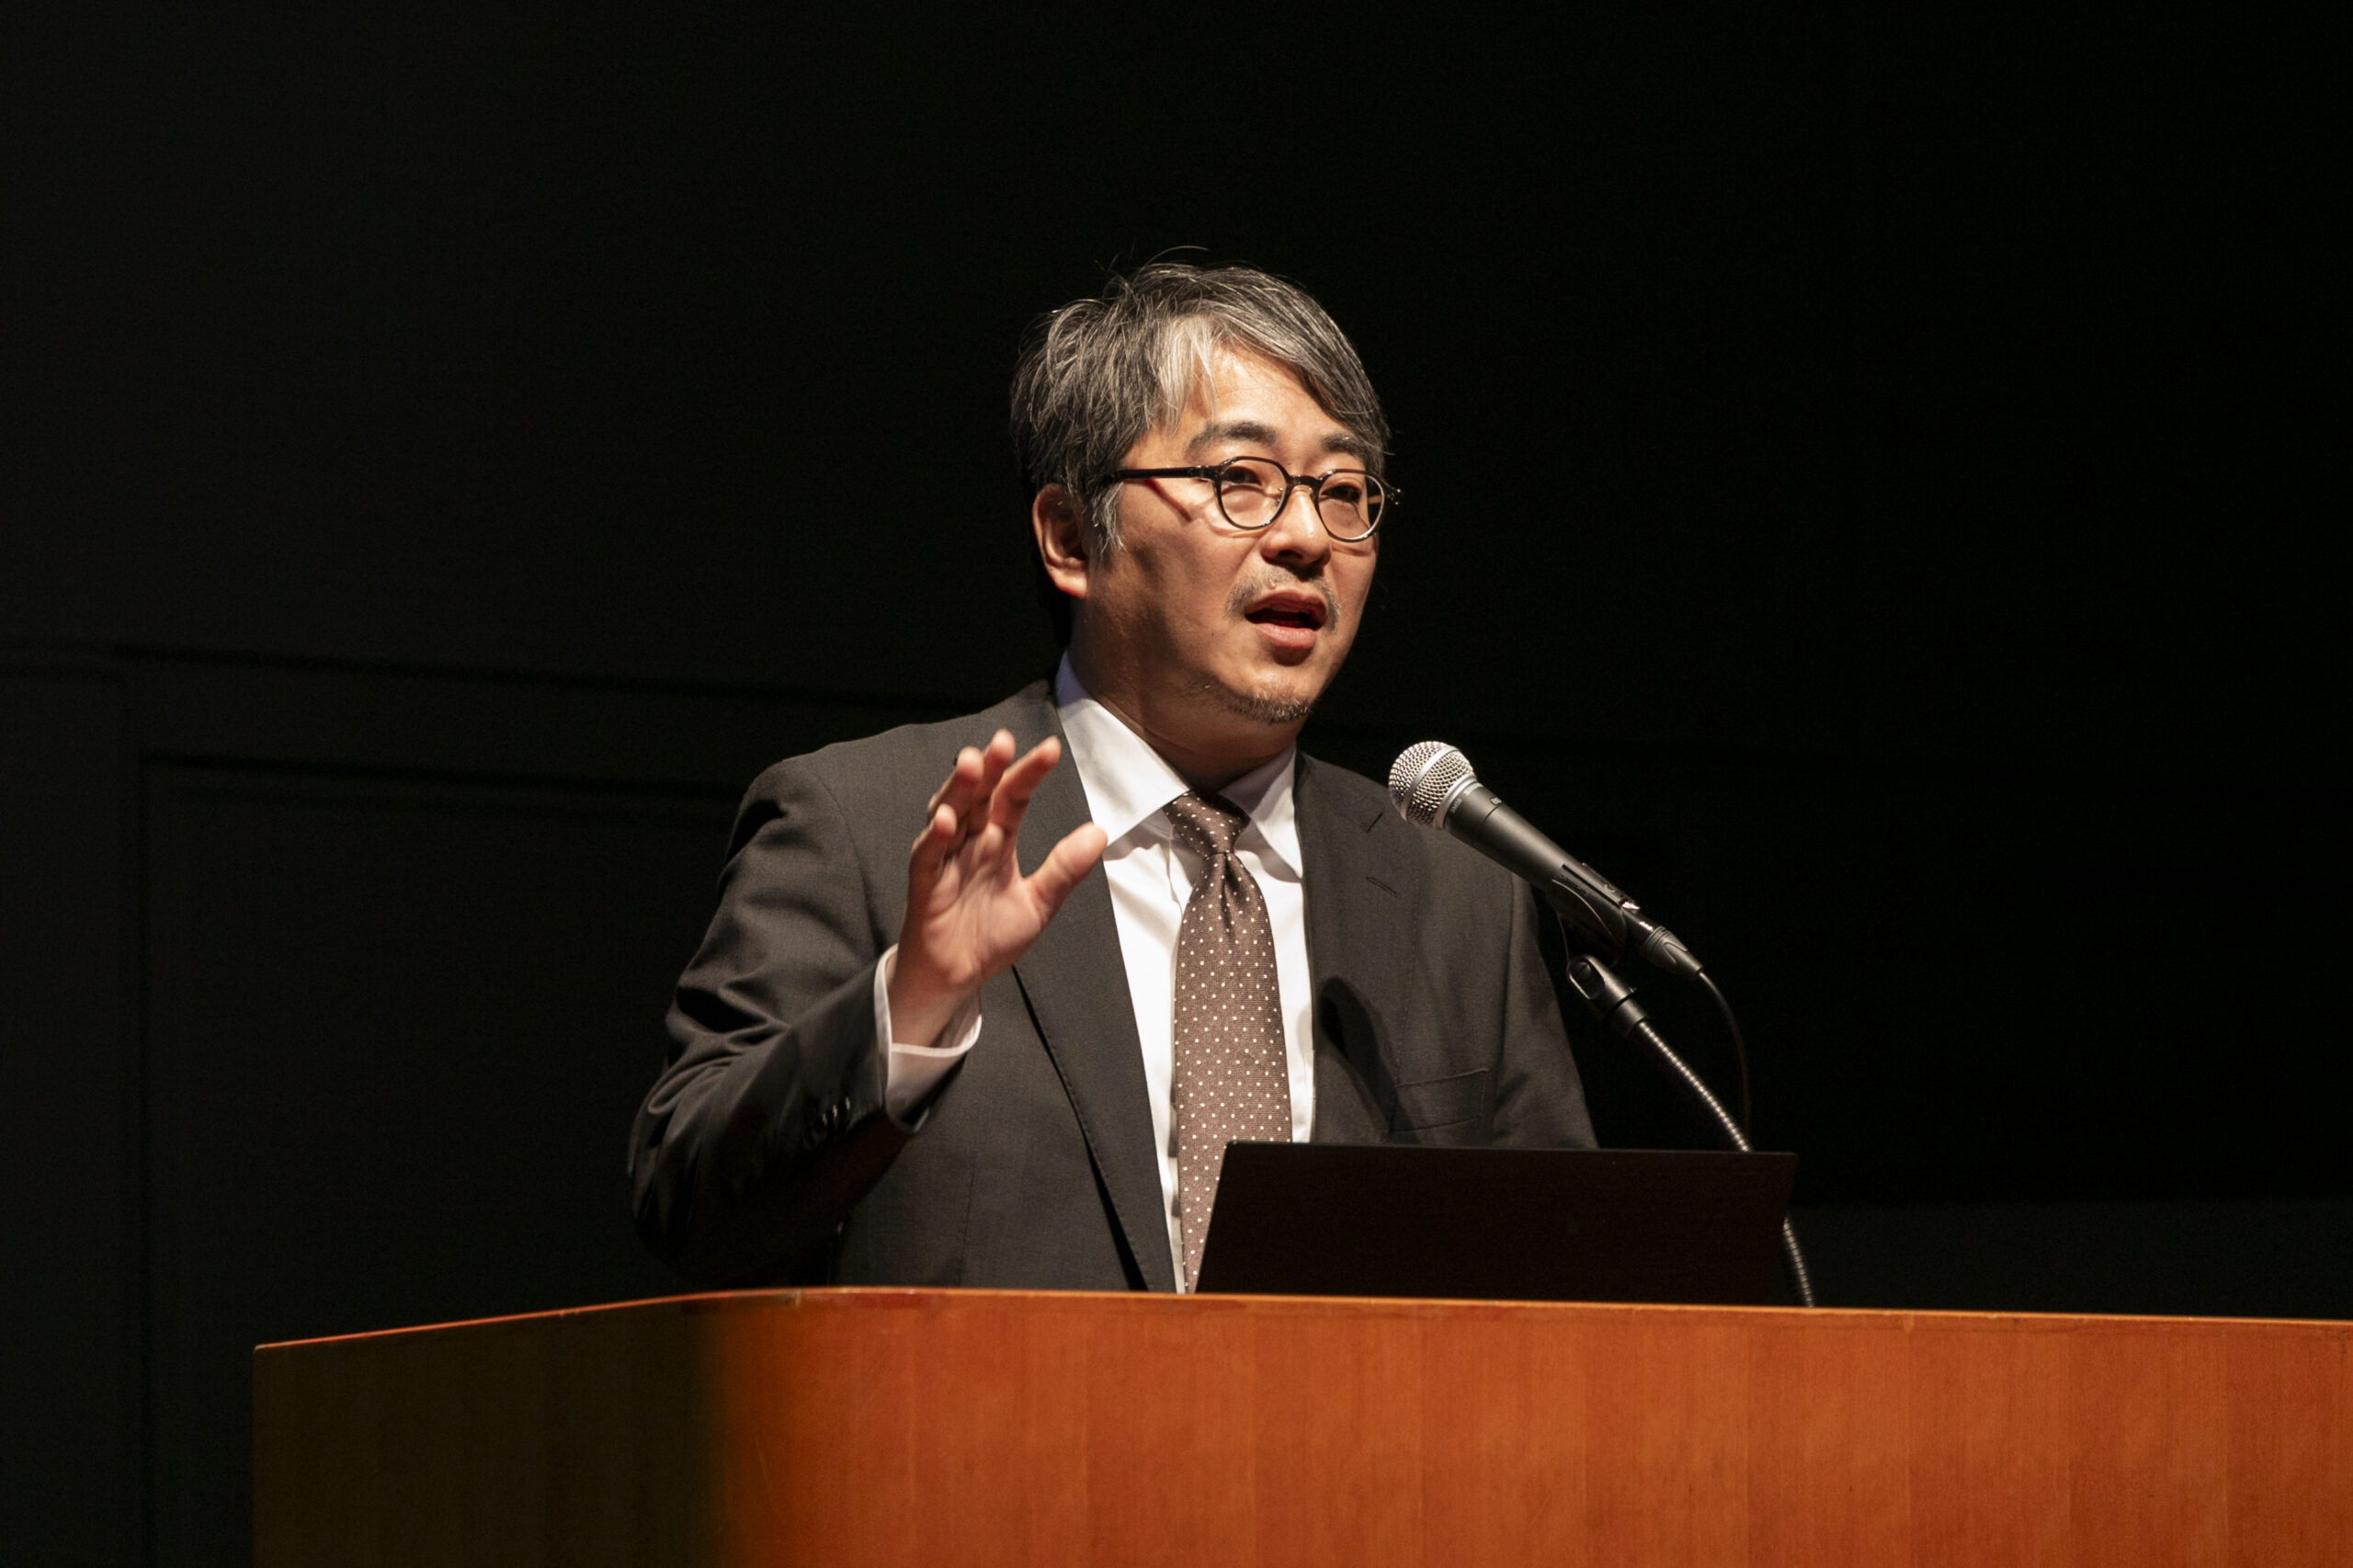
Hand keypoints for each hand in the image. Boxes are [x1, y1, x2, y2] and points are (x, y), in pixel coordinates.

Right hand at [887, 730, 1106, 1047]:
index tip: (1051, 749)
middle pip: (978, 795)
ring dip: (958, 789)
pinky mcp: (924, 885)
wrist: (957, 976)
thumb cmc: (990, 936)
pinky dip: (934, 838)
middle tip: (1003, 742)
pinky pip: (927, 857)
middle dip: (989, 767)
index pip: (1013, 798)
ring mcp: (945, 860)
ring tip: (971, 764)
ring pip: (948, 813)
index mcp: (997, 841)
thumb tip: (1098, 832)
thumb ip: (1064, 869)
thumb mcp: (1038, 903)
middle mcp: (970, 841)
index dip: (1029, 774)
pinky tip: (947, 822)